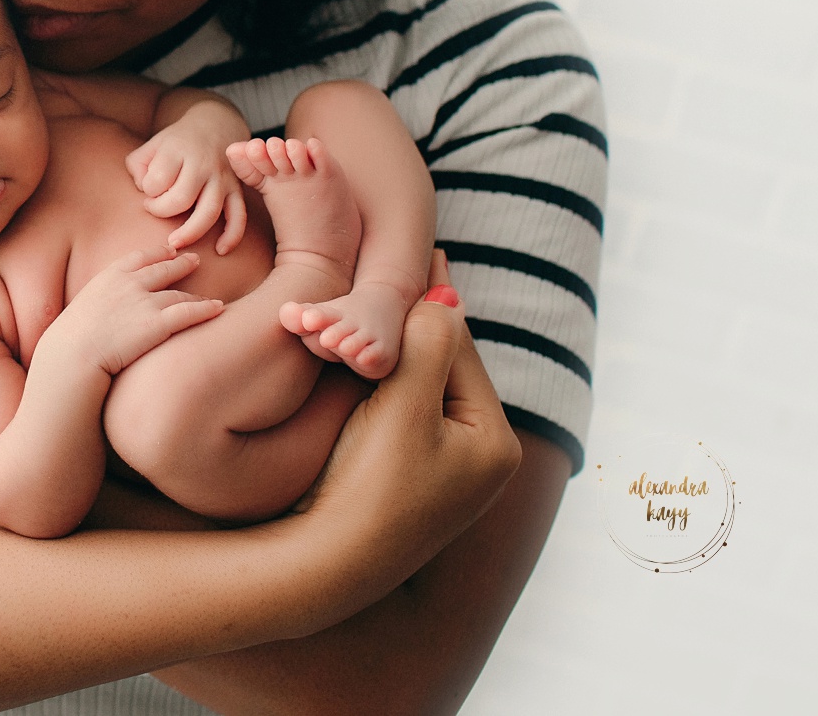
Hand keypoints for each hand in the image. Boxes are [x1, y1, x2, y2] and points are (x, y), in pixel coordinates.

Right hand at [47, 248, 222, 375]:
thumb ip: (101, 301)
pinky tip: (218, 309)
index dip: (157, 253)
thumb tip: (105, 309)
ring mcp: (145, 301)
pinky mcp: (158, 323)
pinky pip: (189, 312)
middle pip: (164, 269)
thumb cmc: (72, 340)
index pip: (140, 257)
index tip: (169, 250)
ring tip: (209, 297)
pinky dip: (206, 309)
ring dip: (197, 295)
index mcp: (110, 276)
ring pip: (180, 294)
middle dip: (182, 264)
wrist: (73, 354)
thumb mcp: (83, 308)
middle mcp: (130, 283)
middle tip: (195, 261)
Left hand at [125, 126, 247, 253]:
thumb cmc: (177, 142)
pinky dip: (232, 235)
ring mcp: (222, 177)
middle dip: (162, 211)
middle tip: (154, 209)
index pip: (158, 179)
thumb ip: (138, 166)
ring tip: (174, 243)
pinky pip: (239, 216)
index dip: (147, 190)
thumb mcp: (151, 144)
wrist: (216, 124)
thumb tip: (144, 191)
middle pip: (182, 198)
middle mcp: (203, 163)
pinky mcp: (237, 189)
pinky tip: (220, 250)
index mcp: (178, 149)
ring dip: (191, 232)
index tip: (147, 189)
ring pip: (209, 211)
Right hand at [292, 252, 523, 564]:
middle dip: (408, 321)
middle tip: (393, 258)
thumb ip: (425, 344)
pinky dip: (377, 377)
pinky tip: (354, 349)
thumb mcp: (403, 408)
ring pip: (415, 384)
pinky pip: (396, 408)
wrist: (322, 568)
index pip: (457, 346)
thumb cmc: (367, 489)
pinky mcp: (406, 479)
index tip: (412, 249)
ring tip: (370, 293)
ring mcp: (443, 470)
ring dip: (389, 345)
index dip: (426, 299)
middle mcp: (478, 457)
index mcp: (494, 441)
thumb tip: (444, 294)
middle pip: (439, 363)